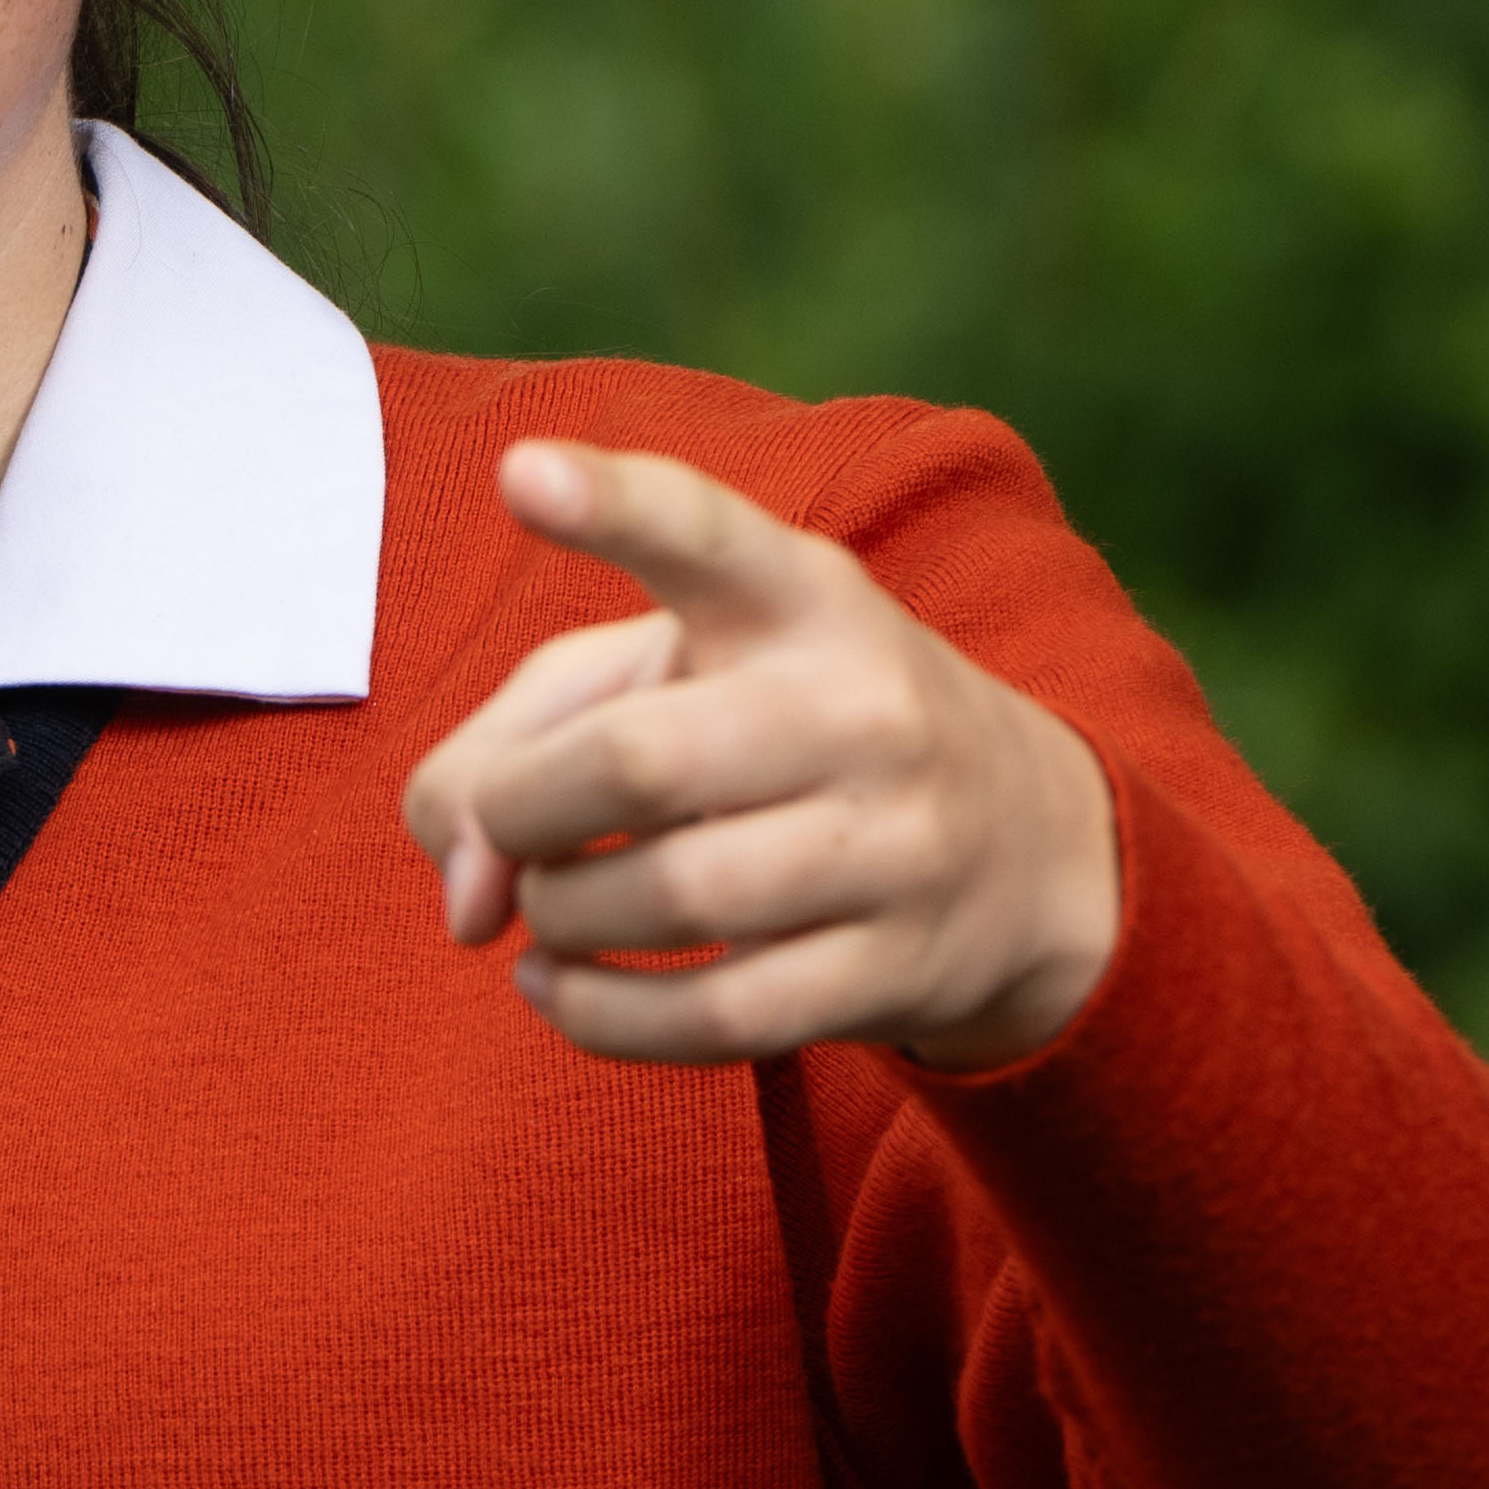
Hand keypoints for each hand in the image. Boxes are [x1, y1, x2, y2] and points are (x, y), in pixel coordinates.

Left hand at [397, 441, 1122, 1068]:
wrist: (1025, 851)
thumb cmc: (779, 735)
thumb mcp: (666, 676)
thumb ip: (512, 739)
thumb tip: (463, 886)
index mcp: (800, 596)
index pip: (704, 537)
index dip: (610, 504)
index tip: (520, 470)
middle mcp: (861, 707)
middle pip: (636, 763)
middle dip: (519, 812)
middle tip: (507, 827)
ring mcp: (896, 844)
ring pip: (668, 899)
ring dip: (561, 917)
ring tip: (552, 906)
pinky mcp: (895, 968)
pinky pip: (711, 1017)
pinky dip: (596, 1014)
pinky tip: (559, 985)